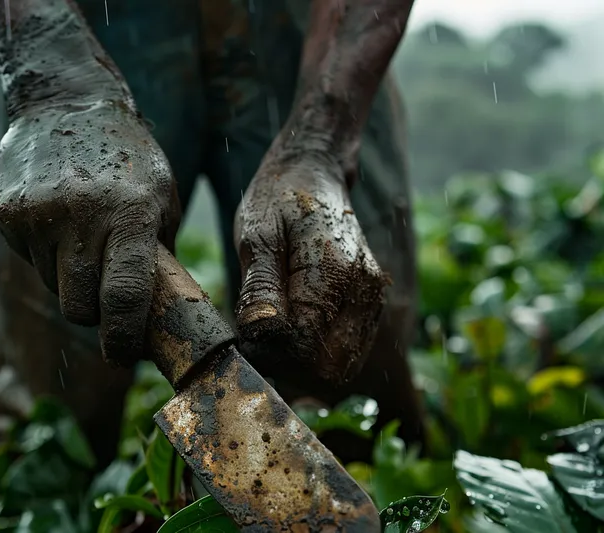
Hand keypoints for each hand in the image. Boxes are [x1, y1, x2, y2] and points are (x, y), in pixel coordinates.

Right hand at [0, 99, 179, 364]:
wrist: (65, 101)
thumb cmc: (128, 158)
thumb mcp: (160, 197)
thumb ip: (158, 255)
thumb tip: (157, 319)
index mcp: (130, 214)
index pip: (124, 298)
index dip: (123, 340)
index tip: (125, 357)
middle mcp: (81, 216)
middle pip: (79, 307)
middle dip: (94, 314)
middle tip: (106, 295)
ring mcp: (38, 214)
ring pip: (53, 285)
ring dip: (69, 280)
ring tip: (83, 238)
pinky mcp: (6, 211)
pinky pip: (29, 259)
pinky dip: (46, 254)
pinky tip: (58, 220)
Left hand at [234, 153, 387, 384]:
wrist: (313, 174)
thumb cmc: (277, 201)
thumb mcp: (256, 235)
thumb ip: (260, 286)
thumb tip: (261, 334)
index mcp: (336, 272)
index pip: (305, 346)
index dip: (271, 350)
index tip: (247, 333)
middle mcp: (364, 291)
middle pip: (329, 368)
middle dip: (290, 364)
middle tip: (259, 335)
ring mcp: (372, 300)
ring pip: (340, 366)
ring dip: (304, 361)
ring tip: (275, 327)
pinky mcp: (369, 307)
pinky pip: (346, 351)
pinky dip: (318, 351)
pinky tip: (294, 325)